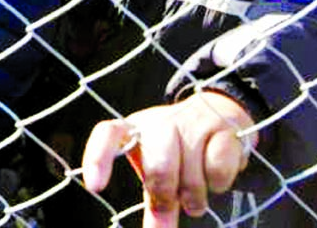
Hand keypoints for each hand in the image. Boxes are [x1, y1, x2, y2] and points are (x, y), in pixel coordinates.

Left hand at [81, 91, 256, 227]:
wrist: (216, 112)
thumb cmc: (177, 148)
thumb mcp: (159, 169)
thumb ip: (155, 201)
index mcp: (134, 128)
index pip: (107, 134)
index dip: (97, 158)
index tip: (94, 186)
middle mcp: (159, 122)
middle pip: (158, 167)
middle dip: (166, 196)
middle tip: (173, 204)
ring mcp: (191, 122)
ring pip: (190, 173)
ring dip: (194, 197)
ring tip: (195, 196)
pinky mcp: (222, 129)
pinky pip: (218, 168)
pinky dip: (218, 183)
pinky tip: (215, 179)